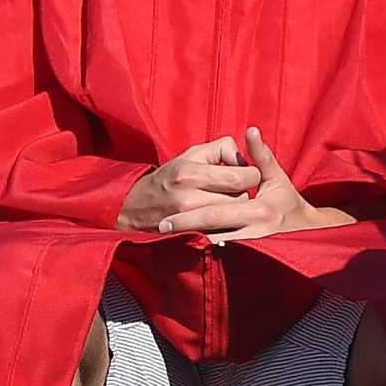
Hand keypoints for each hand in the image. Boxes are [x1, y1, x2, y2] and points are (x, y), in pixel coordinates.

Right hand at [118, 137, 263, 231]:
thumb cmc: (170, 176)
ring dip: (235, 209)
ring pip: (234, 216)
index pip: (241, 176)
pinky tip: (220, 219)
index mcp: (191, 173)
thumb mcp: (191, 155)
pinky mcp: (191, 236)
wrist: (134, 207)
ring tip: (224, 202)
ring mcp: (190, 221)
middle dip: (244, 192)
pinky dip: (226, 225)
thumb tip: (244, 157)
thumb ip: (221, 149)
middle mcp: (190, 198)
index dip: (250, 174)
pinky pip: (224, 232)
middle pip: (241, 198)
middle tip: (236, 189)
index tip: (245, 174)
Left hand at [155, 127, 348, 241]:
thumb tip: (250, 130)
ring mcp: (254, 248)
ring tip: (170, 238)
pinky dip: (206, 250)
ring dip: (194, 242)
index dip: (190, 217)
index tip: (166, 216)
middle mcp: (256, 232)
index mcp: (260, 210)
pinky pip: (225, 254)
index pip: (218, 212)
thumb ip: (262, 156)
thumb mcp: (278, 178)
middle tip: (161, 228)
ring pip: (217, 246)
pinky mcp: (252, 256)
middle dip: (186, 229)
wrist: (308, 232)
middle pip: (212, 231)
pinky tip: (188, 248)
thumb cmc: (288, 202)